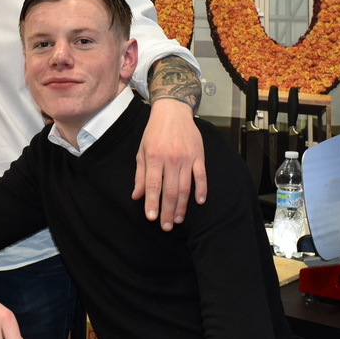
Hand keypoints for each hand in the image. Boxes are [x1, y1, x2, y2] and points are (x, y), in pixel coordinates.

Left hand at [132, 97, 206, 229]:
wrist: (173, 111)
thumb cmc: (154, 132)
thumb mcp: (142, 150)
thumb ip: (140, 174)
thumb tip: (137, 196)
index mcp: (154, 157)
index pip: (153, 185)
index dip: (152, 203)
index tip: (151, 218)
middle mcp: (171, 159)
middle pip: (170, 190)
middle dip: (167, 211)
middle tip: (166, 226)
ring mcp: (187, 158)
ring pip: (185, 187)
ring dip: (182, 206)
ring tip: (178, 219)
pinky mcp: (199, 155)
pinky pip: (201, 176)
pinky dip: (202, 190)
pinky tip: (199, 202)